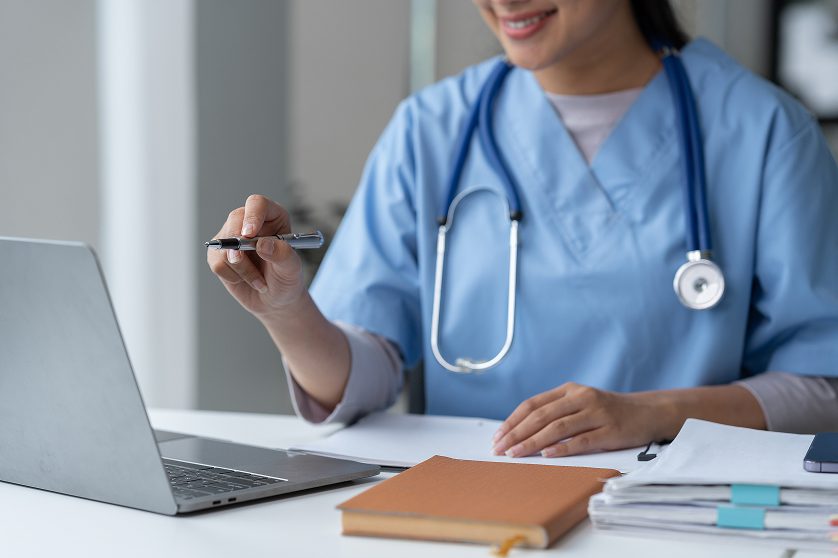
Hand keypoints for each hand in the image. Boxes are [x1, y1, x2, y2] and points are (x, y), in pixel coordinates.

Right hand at [207, 194, 304, 317]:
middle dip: (239, 243)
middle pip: (235, 219)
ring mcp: (232, 237)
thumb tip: (263, 244)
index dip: (252, 215)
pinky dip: (233, 277)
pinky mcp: (219, 254)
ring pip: (225, 245)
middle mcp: (250, 223)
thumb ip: (282, 255)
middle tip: (246, 260)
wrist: (275, 299)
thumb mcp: (291, 269)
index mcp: (272, 218)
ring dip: (242, 269)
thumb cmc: (286, 279)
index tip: (249, 233)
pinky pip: (218, 263)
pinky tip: (245, 280)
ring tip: (259, 280)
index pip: (258, 204)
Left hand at [491, 382, 665, 457]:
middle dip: (517, 434)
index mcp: (569, 390)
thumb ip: (555, 412)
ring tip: (516, 454)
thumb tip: (520, 432)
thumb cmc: (606, 412)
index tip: (498, 437)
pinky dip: (563, 448)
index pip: (533, 404)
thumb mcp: (579, 403)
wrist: (646, 412)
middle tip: (500, 449)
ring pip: (558, 428)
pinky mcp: (611, 431)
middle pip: (541, 416)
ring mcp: (597, 413)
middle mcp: (581, 398)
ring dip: (533, 442)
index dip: (513, 421)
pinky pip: (582, 440)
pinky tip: (547, 455)